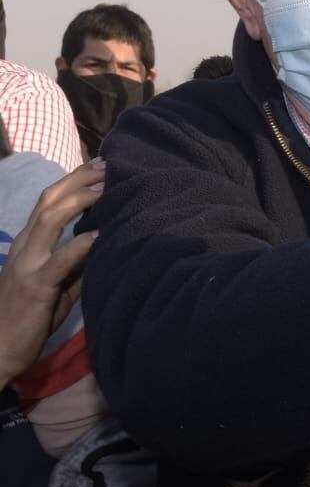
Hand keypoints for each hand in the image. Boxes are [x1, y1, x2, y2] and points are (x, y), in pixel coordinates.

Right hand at [0, 160, 104, 387]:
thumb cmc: (28, 320)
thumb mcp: (57, 286)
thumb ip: (78, 265)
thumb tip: (107, 245)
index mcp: (27, 246)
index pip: (48, 202)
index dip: (72, 181)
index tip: (99, 166)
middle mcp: (24, 249)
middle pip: (49, 202)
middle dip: (78, 180)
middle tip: (108, 166)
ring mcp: (27, 266)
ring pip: (48, 220)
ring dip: (79, 200)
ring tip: (106, 188)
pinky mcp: (35, 288)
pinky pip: (59, 261)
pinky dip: (80, 245)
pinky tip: (100, 234)